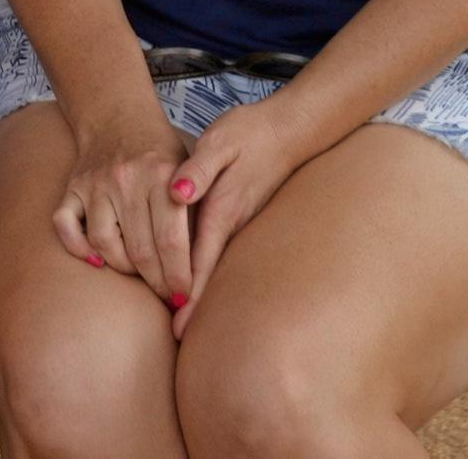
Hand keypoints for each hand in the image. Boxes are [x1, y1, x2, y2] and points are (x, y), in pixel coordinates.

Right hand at [54, 105, 194, 307]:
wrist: (119, 117)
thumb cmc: (162, 154)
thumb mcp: (189, 172)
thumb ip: (196, 212)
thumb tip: (204, 270)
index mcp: (162, 175)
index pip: (172, 241)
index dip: (180, 276)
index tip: (186, 296)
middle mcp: (127, 180)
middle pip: (140, 249)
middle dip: (157, 282)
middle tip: (167, 295)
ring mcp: (96, 184)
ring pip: (104, 243)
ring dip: (123, 267)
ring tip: (139, 273)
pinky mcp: (73, 187)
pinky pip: (65, 225)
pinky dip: (77, 247)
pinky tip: (96, 260)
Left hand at [167, 97, 318, 339]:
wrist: (290, 130)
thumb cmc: (248, 133)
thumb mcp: (219, 141)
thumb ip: (197, 168)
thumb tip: (177, 192)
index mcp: (223, 208)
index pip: (201, 259)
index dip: (189, 293)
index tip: (179, 323)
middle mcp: (234, 223)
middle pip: (212, 272)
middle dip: (196, 305)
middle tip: (181, 339)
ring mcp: (243, 223)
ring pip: (220, 266)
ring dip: (205, 293)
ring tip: (189, 323)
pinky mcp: (246, 218)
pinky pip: (225, 252)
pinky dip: (213, 272)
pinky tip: (204, 285)